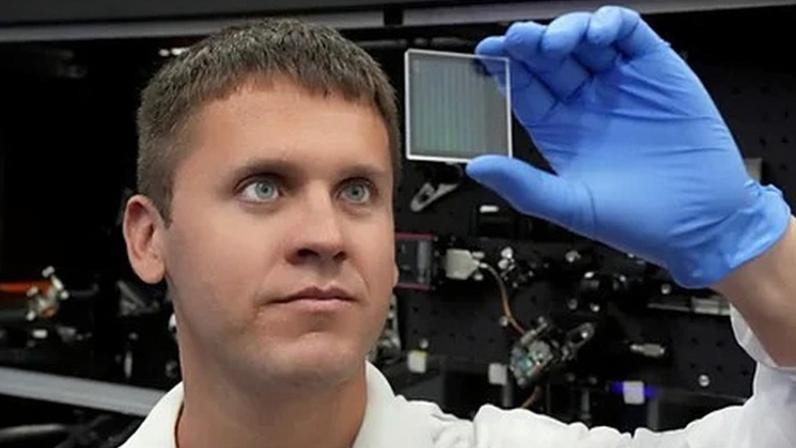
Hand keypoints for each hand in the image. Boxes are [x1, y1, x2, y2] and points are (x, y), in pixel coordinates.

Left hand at [465, 6, 789, 287]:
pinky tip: (597, 32)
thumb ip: (523, 184)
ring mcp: (620, 83)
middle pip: (548, 59)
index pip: (524, 88)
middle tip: (516, 38)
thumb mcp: (572, 206)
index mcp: (560, 130)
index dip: (504, 68)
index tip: (486, 52)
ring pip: (584, 40)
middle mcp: (586, 102)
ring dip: (565, 30)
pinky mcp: (657, 70)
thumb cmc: (639, 221)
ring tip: (555, 41)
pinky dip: (611, 24)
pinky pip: (629, 35)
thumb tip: (475, 166)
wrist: (703, 223)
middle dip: (529, 44)